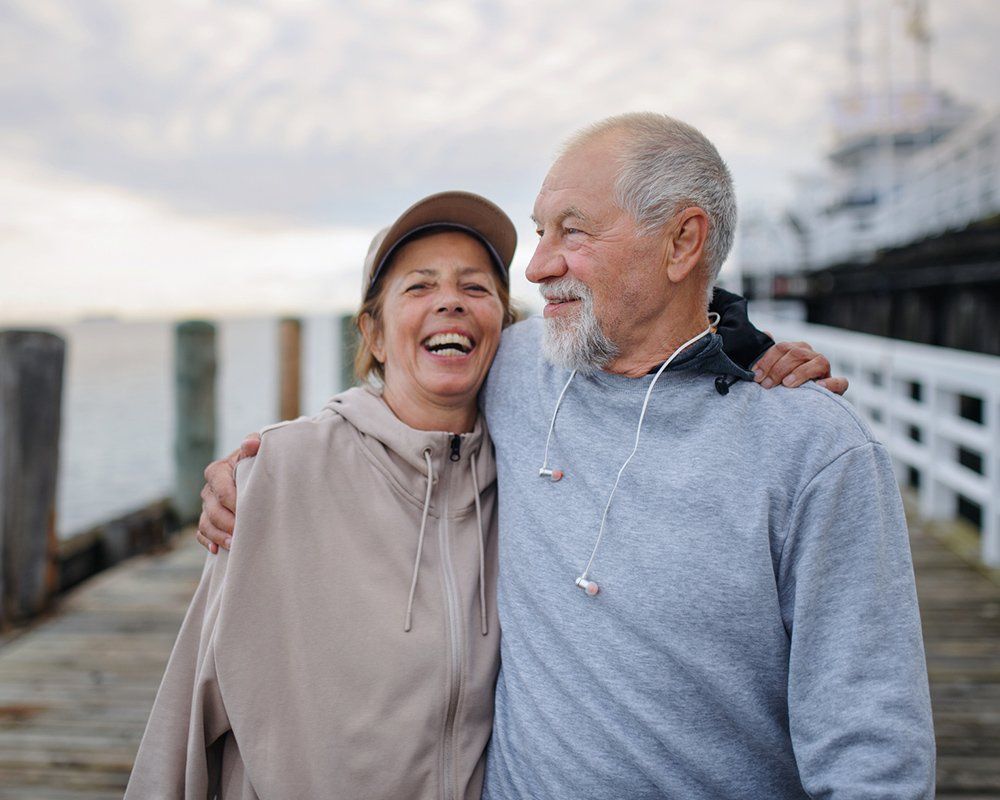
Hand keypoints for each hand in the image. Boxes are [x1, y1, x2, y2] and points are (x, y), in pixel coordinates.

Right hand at [195, 433, 260, 552]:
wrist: (258, 470)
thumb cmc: (259, 459)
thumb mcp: (258, 449)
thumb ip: (254, 444)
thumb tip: (251, 443)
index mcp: (218, 471)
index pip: (223, 491)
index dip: (236, 504)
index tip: (252, 513)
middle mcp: (209, 489)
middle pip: (213, 511)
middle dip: (228, 524)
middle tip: (245, 535)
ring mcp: (206, 506)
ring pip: (206, 524)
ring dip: (219, 536)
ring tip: (235, 545)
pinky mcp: (208, 519)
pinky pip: (202, 533)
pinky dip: (208, 542)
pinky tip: (218, 551)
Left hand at [753, 340, 847, 395]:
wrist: (804, 401)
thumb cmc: (784, 383)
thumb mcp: (773, 369)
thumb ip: (769, 354)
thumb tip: (766, 333)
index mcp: (796, 349)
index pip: (781, 348)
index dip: (767, 361)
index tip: (756, 376)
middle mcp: (811, 355)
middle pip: (796, 354)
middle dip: (778, 369)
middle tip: (767, 385)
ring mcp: (825, 368)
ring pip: (817, 363)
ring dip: (800, 373)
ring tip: (787, 384)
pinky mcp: (837, 384)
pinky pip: (839, 382)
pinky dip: (830, 383)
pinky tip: (818, 386)